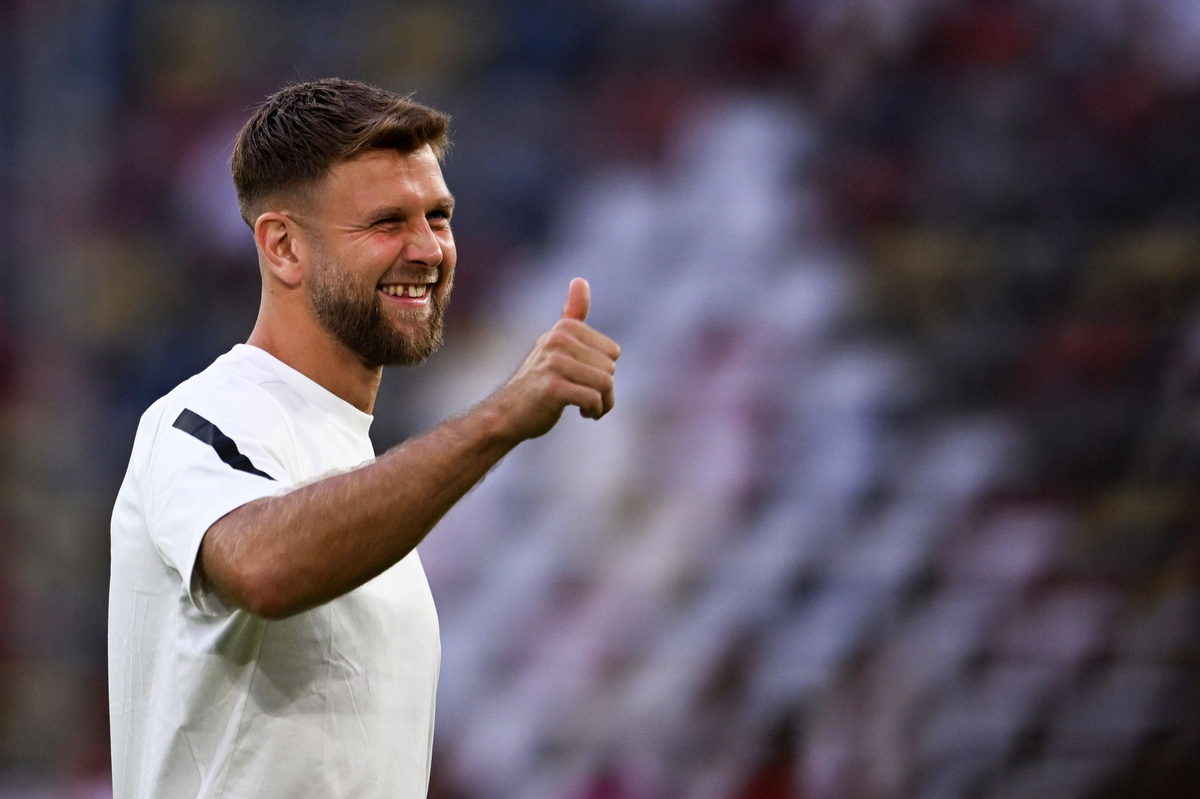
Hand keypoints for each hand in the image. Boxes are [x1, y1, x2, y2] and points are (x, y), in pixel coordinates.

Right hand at [491, 277, 619, 440]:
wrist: (506, 413)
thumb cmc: (537, 381)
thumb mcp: (555, 344)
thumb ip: (571, 314)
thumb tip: (580, 279)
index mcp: (564, 329)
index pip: (612, 352)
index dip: (605, 371)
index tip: (588, 381)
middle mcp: (558, 341)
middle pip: (610, 369)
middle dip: (606, 390)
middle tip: (590, 400)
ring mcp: (554, 364)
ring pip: (605, 384)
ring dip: (603, 403)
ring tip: (589, 409)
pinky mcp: (553, 388)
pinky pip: (593, 399)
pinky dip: (595, 411)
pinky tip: (584, 414)